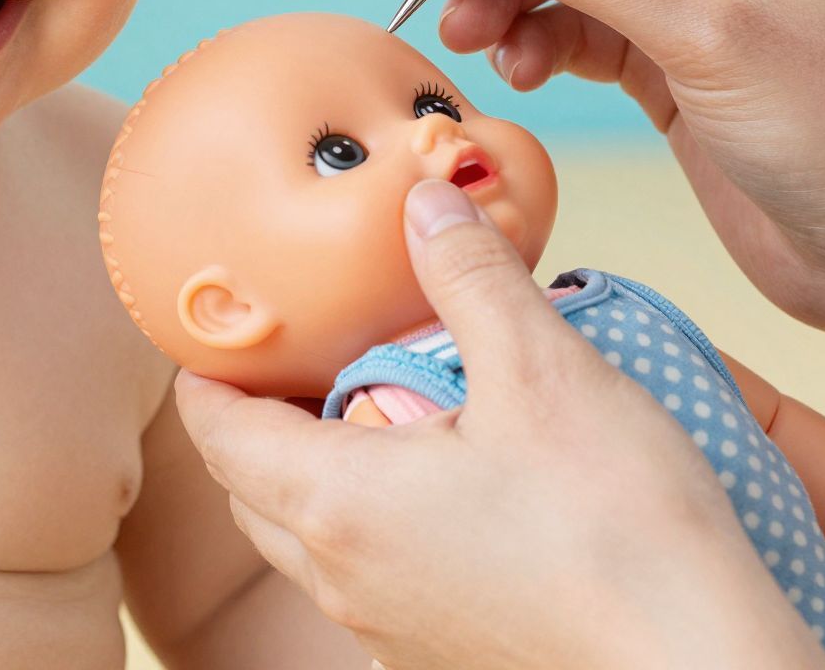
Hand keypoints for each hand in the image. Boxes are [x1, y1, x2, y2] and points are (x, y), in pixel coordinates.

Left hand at [174, 179, 824, 669]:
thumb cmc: (620, 530)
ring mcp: (389, 631)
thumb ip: (472, 276)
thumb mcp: (543, 370)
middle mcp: (343, 579)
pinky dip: (370, 525)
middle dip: (253, 422)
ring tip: (366, 410)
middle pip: (252, 491)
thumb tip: (423, 200)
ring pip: (309, 544)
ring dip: (314, 475)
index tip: (211, 325)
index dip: (204, 374)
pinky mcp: (440, 659)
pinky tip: (439, 488)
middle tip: (289, 356)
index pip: (219, 434)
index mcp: (339, 505)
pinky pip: (369, 581)